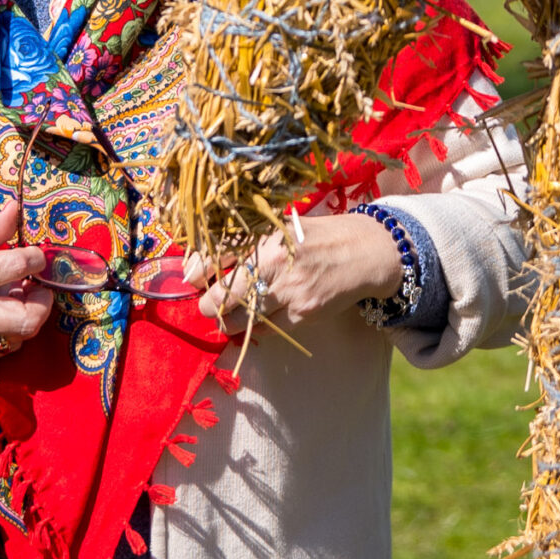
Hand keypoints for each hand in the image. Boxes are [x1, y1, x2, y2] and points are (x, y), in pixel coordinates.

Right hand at [0, 204, 53, 359]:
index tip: (36, 258)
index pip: (17, 266)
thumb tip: (15, 208)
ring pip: (19, 337)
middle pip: (27, 317)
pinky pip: (1, 350)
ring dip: (27, 317)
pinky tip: (3, 316)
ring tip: (17, 300)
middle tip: (37, 287)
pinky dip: (10, 333)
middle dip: (42, 301)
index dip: (36, 259)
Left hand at [194, 212, 403, 327]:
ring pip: (242, 319)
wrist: (366, 252)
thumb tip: (198, 268)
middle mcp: (274, 262)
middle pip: (222, 296)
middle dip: (209, 305)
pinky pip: (268, 330)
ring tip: (231, 315)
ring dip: (230, 321)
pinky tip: (264, 317)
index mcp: (264, 236)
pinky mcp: (303, 314)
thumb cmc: (318, 237)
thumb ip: (243, 244)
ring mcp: (289, 291)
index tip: (193, 280)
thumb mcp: (280, 229)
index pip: (215, 257)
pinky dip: (260, 327)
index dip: (198, 272)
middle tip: (208, 305)